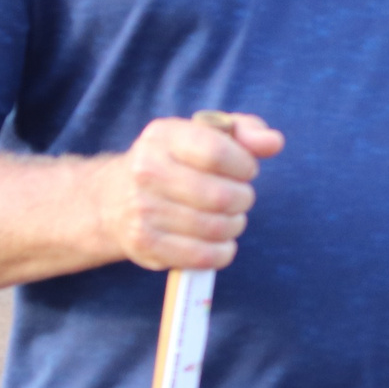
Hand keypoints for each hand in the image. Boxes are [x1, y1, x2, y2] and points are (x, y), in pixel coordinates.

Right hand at [93, 113, 284, 270]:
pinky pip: (202, 256)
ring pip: (215, 228)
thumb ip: (246, 131)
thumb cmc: (177, 162)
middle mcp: (146, 172)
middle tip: (239, 197)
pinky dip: (222, 252)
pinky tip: (220, 242)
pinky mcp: (144, 245)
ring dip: (234, 225)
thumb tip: (273, 143)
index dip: (244, 165)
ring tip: (229, 217)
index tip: (246, 170)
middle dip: (243, 198)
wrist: (114, 198)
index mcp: (163, 137)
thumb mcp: (207, 134)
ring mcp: (141, 211)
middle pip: (221, 196)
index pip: (217, 152)